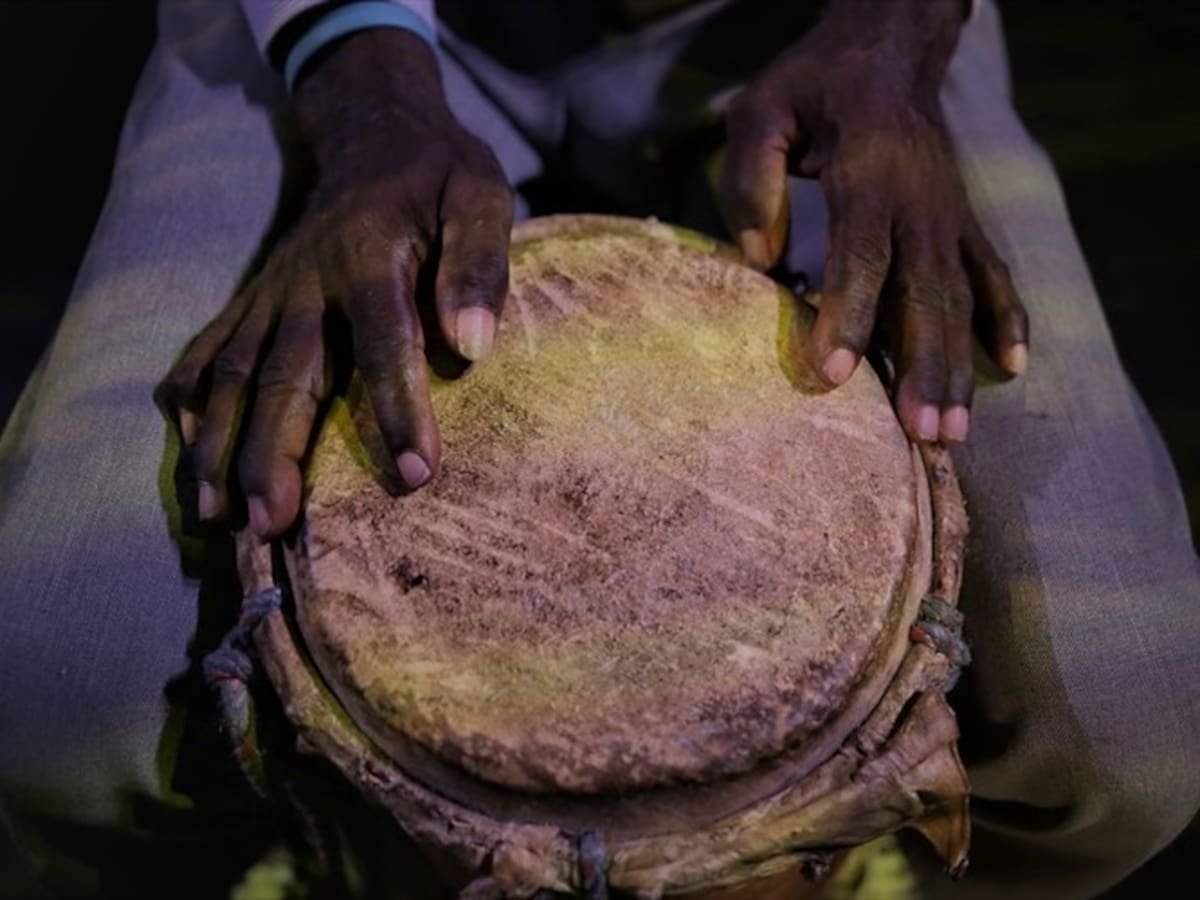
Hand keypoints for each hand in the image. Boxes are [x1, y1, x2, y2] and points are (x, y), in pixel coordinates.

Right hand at [161, 29, 512, 538]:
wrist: (373, 131)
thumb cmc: (439, 175)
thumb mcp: (480, 196)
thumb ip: (478, 264)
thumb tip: (472, 346)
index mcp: (370, 257)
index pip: (385, 343)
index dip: (396, 411)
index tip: (413, 476)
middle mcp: (306, 281)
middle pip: (285, 372)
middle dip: (274, 450)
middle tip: (270, 521)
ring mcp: (271, 293)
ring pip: (235, 374)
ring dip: (222, 445)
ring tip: (220, 517)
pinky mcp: (252, 299)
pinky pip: (209, 352)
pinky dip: (194, 402)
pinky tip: (192, 456)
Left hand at [719, 0, 1027, 443]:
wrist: (889, 48)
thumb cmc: (813, 84)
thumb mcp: (763, 109)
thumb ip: (753, 177)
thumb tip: (761, 258)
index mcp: (870, 171)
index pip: (861, 254)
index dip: (850, 315)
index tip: (833, 375)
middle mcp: (921, 199)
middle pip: (926, 293)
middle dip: (924, 367)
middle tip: (921, 433)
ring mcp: (951, 213)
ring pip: (961, 297)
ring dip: (959, 366)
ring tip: (952, 433)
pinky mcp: (963, 220)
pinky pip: (995, 274)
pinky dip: (1008, 319)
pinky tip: (1012, 367)